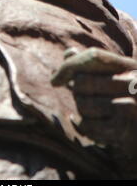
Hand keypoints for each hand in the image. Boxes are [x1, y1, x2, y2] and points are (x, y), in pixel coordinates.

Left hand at [51, 47, 136, 172]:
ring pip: (83, 104)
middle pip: (82, 81)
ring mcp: (131, 108)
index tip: (56, 79)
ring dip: (80, 108)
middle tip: (81, 96)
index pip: (93, 56)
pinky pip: (87, 126)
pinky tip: (79, 122)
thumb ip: (92, 62)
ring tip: (90, 109)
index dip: (69, 65)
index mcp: (130, 67)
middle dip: (75, 90)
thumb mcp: (116, 76)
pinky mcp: (124, 131)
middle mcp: (134, 84)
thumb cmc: (126, 97)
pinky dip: (79, 125)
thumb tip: (69, 53)